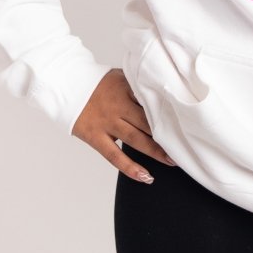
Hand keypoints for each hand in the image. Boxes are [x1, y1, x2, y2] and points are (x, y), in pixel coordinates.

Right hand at [71, 68, 175, 182]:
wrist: (67, 86)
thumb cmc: (99, 81)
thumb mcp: (121, 76)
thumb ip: (139, 85)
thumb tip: (163, 92)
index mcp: (127, 89)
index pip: (153, 102)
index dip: (169, 113)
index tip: (185, 121)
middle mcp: (119, 106)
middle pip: (148, 122)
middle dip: (167, 134)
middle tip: (185, 144)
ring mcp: (107, 123)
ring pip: (136, 140)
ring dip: (155, 152)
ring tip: (172, 161)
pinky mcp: (95, 137)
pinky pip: (114, 156)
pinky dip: (130, 168)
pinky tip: (145, 177)